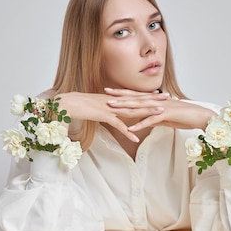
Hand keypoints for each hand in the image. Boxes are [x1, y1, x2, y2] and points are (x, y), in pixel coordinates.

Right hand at [45, 89, 167, 142]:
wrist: (62, 104)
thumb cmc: (73, 106)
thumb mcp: (90, 110)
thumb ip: (99, 113)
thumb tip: (106, 116)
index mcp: (111, 99)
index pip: (132, 96)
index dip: (145, 95)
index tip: (157, 93)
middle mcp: (112, 101)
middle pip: (137, 100)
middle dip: (153, 98)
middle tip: (169, 96)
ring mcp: (108, 108)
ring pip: (132, 110)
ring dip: (147, 112)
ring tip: (162, 113)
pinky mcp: (102, 115)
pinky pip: (118, 125)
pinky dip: (127, 131)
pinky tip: (137, 137)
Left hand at [112, 94, 215, 132]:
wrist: (200, 116)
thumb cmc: (185, 116)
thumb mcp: (167, 117)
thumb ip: (155, 117)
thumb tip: (146, 121)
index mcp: (156, 100)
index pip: (136, 95)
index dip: (123, 93)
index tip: (110, 92)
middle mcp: (156, 101)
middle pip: (135, 98)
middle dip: (119, 97)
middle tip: (105, 95)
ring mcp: (161, 107)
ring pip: (140, 107)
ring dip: (125, 108)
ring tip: (113, 109)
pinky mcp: (167, 115)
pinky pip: (151, 120)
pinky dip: (140, 124)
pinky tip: (131, 128)